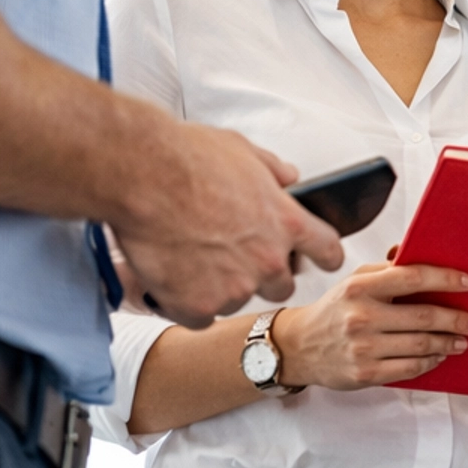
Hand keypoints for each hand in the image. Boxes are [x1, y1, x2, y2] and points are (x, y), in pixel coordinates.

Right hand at [113, 123, 343, 326]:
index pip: (328, 252)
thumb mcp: (242, 151)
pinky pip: (200, 316)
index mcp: (286, 222)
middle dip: (263, 273)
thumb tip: (289, 177)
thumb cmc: (186, 157)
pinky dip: (186, 303)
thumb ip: (273, 171)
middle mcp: (267, 261)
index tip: (314, 257)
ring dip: (220, 286)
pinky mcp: (197, 306)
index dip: (322, 256)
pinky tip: (172, 279)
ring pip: (236, 299)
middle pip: (282, 285)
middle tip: (231, 253)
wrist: (139, 174)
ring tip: (191, 256)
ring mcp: (234, 288)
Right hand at [271, 257, 467, 387]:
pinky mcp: (365, 373)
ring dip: (448, 343)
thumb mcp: (354, 282)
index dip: (445, 279)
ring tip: (462, 339)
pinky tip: (439, 355)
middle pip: (424, 317)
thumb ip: (386, 271)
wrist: (299, 347)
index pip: (412, 277)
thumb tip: (417, 252)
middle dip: (457, 319)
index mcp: (360, 287)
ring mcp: (363, 348)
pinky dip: (431, 362)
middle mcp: (361, 316)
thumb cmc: (334, 310)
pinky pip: (410, 368)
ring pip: (421, 345)